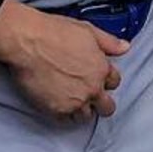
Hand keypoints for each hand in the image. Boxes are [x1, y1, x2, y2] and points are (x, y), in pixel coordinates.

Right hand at [0, 0, 129, 121]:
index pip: (114, 83)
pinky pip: (65, 120)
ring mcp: (74, 101)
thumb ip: (109, 42)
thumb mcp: (88, 30)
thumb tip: (125, 47)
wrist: (28, 42)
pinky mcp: (55, 110)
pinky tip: (59, 103)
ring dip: (82, 109)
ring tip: (72, 100)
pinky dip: (64, 114)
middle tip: (91, 97)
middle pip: (106, 107)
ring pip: (86, 116)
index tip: (98, 79)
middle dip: (101, 103)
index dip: (106, 80)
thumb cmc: (54, 32)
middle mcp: (91, 88)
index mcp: (101, 69)